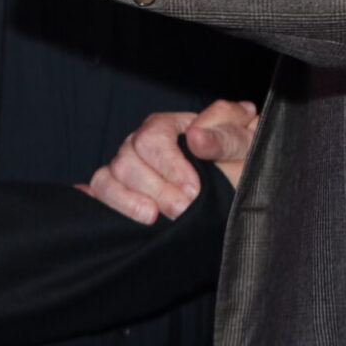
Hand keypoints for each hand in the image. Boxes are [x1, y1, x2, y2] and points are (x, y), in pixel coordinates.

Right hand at [78, 99, 258, 224]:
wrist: (240, 185)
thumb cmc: (241, 160)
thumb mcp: (245, 143)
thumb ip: (225, 136)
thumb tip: (195, 137)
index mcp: (171, 126)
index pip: (152, 137)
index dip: (169, 165)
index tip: (193, 190)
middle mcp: (143, 144)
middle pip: (126, 159)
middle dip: (154, 188)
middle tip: (182, 210)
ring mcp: (129, 168)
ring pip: (108, 177)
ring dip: (129, 201)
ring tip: (153, 219)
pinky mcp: (121, 192)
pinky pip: (99, 193)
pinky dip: (105, 203)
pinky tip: (120, 219)